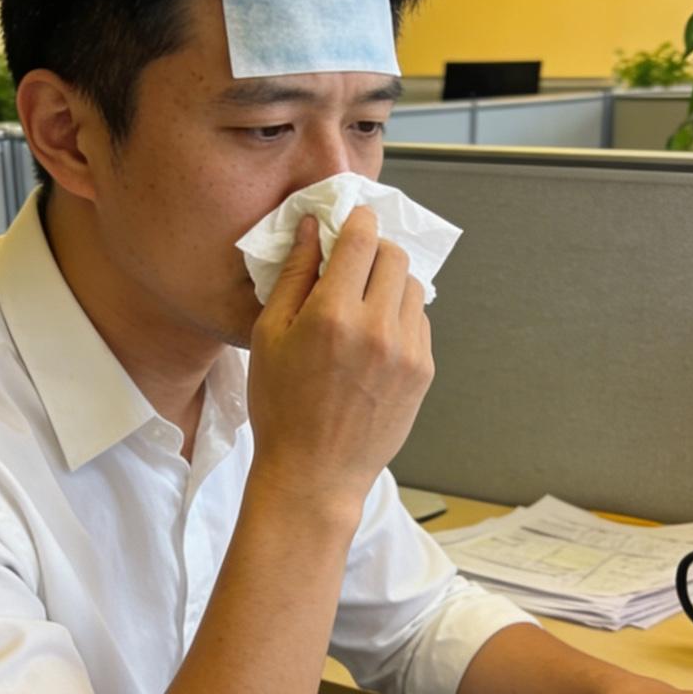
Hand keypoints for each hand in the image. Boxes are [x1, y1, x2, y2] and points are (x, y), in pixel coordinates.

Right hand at [248, 207, 432, 514]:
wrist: (314, 474)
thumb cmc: (280, 407)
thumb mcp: (269, 336)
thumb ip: (293, 275)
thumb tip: (311, 227)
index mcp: (333, 314)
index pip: (361, 239)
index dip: (357, 220)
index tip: (351, 219)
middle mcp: (377, 328)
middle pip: (394, 256)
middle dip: (374, 250)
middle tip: (351, 266)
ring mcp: (407, 351)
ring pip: (413, 287)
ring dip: (389, 284)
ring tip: (362, 307)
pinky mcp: (423, 371)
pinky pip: (420, 322)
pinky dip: (400, 317)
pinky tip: (373, 339)